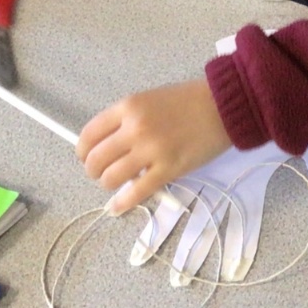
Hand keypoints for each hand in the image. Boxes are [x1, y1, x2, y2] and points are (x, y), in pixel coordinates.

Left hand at [77, 80, 231, 212]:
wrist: (223, 106)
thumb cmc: (188, 101)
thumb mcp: (149, 100)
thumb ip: (127, 119)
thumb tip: (108, 145)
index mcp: (128, 107)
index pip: (88, 135)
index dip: (83, 152)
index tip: (87, 157)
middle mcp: (135, 129)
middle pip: (95, 160)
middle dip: (94, 171)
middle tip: (102, 173)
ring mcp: (151, 151)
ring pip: (111, 178)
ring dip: (108, 185)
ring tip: (116, 184)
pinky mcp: (168, 170)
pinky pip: (136, 192)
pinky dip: (123, 203)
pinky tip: (118, 206)